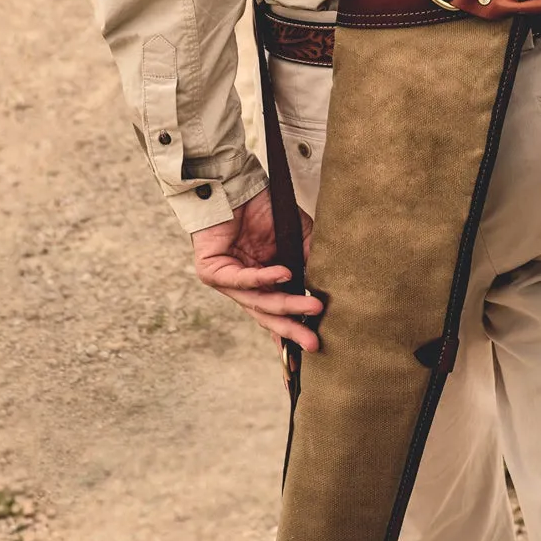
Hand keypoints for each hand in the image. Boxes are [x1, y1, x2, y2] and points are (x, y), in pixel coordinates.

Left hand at [192, 190, 322, 351]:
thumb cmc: (263, 209)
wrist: (235, 184)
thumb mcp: (296, 237)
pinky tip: (285, 275)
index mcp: (262, 282)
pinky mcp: (212, 271)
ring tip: (312, 307)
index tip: (309, 355)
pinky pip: (242, 279)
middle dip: (292, 331)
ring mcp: (227, 281)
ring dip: (286, 306)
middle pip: (267, 315)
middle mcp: (244, 286)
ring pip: (258, 301)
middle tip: (314, 344)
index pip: (275, 314)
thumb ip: (309, 260)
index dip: (291, 334)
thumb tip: (328, 286)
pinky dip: (265, 277)